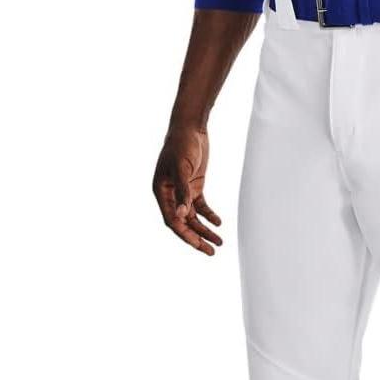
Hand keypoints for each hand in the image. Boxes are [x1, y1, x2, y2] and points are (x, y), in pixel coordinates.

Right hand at [152, 127, 222, 254]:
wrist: (189, 127)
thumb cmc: (182, 144)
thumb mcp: (182, 168)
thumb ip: (183, 191)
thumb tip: (183, 215)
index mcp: (161, 192)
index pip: (172, 220)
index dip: (185, 234)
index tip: (198, 245)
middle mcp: (170, 194)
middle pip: (183, 223)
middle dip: (197, 238)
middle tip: (211, 252)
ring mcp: (182, 191)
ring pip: (193, 217)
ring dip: (205, 230)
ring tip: (219, 242)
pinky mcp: (193, 186)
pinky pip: (201, 207)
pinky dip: (209, 216)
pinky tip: (218, 223)